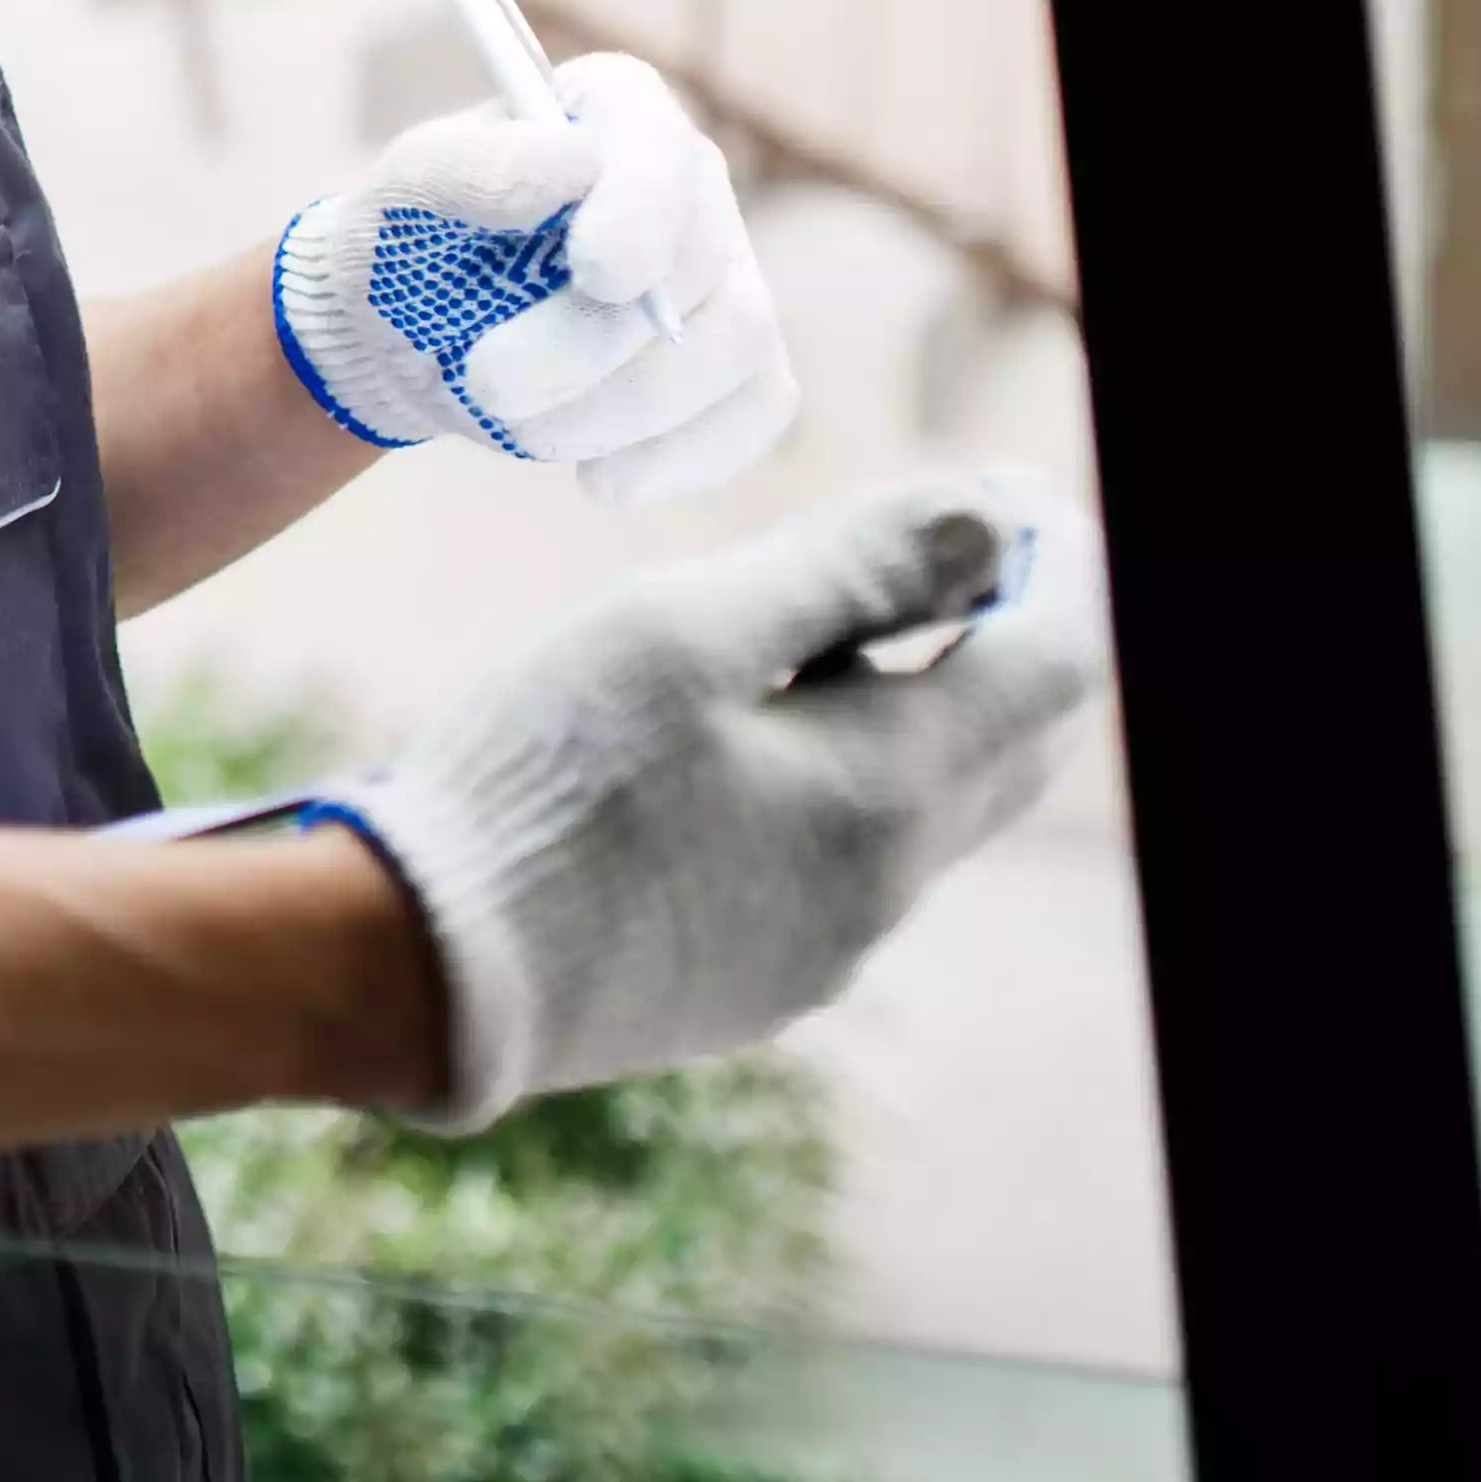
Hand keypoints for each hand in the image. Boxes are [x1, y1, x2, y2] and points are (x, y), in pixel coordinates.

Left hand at [272, 49, 793, 502]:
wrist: (411, 329)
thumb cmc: (412, 238)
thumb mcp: (405, 192)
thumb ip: (469, 168)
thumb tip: (567, 167)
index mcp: (615, 114)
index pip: (660, 150)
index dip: (642, 212)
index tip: (596, 272)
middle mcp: (690, 188)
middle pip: (701, 269)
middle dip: (591, 343)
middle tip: (487, 381)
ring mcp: (727, 278)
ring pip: (735, 350)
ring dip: (623, 408)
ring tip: (518, 427)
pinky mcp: (737, 368)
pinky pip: (753, 415)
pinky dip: (681, 458)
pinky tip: (601, 481)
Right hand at [324, 479, 1102, 1128]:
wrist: (421, 969)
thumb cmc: (544, 777)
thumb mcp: (683, 632)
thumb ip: (849, 570)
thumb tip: (995, 524)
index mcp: (886, 790)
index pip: (1055, 665)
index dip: (1059, 566)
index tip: (1026, 494)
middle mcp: (886, 888)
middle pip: (1016, 747)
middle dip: (1016, 635)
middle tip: (978, 542)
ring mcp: (821, 953)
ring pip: (931, 814)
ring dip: (929, 711)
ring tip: (853, 631)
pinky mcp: (751, 988)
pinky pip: (849, 870)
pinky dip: (853, 783)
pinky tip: (761, 747)